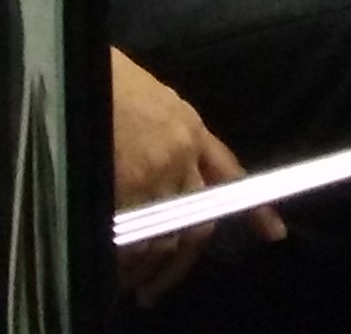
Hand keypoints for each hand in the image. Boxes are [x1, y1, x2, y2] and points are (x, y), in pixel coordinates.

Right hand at [108, 48, 278, 300]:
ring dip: (150, 268)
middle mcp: (182, 152)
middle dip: (182, 261)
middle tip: (157, 288)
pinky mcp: (127, 184)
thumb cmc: (106, 78)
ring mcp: (156, 171)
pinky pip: (136, 237)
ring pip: (168, 236)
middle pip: (199, 221)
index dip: (253, 208)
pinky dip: (125, 260)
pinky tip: (112, 272)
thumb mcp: (153, 98)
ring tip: (129, 286)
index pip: (230, 171)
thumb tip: (162, 169)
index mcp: (190, 125)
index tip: (273, 234)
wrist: (77, 61)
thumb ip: (169, 133)